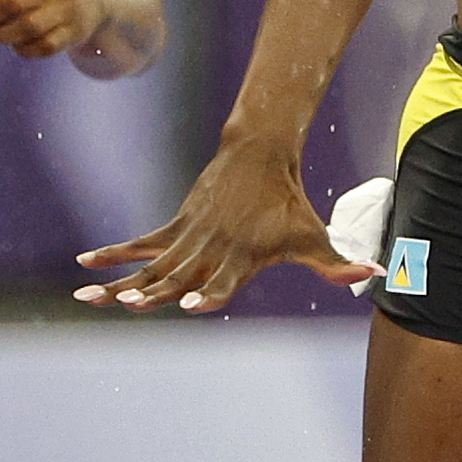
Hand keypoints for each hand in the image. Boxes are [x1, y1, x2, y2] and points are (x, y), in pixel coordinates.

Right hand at [72, 140, 371, 313]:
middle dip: (148, 295)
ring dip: (117, 283)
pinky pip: (141, 243)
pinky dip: (114, 253)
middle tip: (121, 308)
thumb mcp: (314, 237)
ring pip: (149, 267)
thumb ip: (337, 264)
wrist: (259, 154)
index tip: (188, 305)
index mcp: (242, 258)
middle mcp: (211, 250)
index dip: (207, 293)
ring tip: (83, 299)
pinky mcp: (177, 225)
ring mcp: (190, 237)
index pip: (222, 281)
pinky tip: (85, 266)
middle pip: (174, 278)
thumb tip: (378, 277)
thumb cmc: (290, 204)